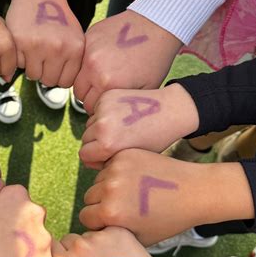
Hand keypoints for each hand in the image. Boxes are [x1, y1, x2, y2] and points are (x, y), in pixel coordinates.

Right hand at [0, 185, 53, 256]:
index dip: (8, 216)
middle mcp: (35, 213)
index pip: (20, 199)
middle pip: (34, 220)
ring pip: (40, 245)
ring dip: (28, 253)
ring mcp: (44, 240)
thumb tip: (6, 212)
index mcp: (15, 195)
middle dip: (23, 232)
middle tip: (3, 249)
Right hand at [6, 0, 84, 86]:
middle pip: (49, 81)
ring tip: (34, 52)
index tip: (54, 68)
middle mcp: (58, 49)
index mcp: (75, 49)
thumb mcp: (75, 37)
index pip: (66, 82)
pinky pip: (19, 64)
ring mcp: (39, 46)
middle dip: (45, 73)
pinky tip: (25, 45)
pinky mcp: (21, 43)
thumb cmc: (58, 15)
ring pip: (33, 76)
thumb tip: (63, 84)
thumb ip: (72, 61)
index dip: (58, 76)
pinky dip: (20, 59)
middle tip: (42, 60)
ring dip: (32, 67)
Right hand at [53, 227, 207, 256]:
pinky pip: (108, 231)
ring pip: (90, 235)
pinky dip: (113, 240)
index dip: (60, 254)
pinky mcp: (117, 230)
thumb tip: (65, 256)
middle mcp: (78, 248)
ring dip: (96, 244)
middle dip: (77, 248)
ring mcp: (98, 237)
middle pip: (70, 239)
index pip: (52, 247)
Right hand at [74, 11, 182, 113]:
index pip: (89, 107)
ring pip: (75, 75)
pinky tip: (102, 59)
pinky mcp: (89, 37)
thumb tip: (107, 114)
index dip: (98, 107)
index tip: (106, 102)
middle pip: (79, 93)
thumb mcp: (144, 90)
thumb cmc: (155, 60)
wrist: (157, 26)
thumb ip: (122, 104)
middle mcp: (94, 68)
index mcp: (108, 85)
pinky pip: (80, 57)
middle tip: (103, 90)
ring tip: (101, 75)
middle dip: (89, 95)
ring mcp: (89, 51)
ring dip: (85, 79)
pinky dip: (86, 61)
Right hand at [79, 84, 198, 168]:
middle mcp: (102, 125)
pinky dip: (104, 114)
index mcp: (107, 143)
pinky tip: (122, 116)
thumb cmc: (154, 139)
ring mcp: (103, 108)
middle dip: (96, 143)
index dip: (95, 158)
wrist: (171, 111)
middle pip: (85, 139)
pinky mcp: (107, 96)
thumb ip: (107, 160)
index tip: (108, 157)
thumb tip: (90, 159)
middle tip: (115, 143)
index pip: (84, 154)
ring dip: (99, 128)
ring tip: (121, 129)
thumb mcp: (130, 157)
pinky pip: (97, 110)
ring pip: (90, 124)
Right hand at [79, 149, 253, 245]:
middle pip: (89, 197)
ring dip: (107, 186)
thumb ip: (112, 234)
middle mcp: (109, 189)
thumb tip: (95, 230)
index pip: (86, 217)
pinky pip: (109, 165)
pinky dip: (117, 172)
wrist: (193, 191)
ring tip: (131, 192)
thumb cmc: (168, 220)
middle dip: (100, 203)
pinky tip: (136, 179)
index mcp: (110, 213)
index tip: (113, 221)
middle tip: (122, 206)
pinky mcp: (124, 155)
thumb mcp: (138, 238)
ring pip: (98, 180)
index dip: (98, 221)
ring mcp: (116, 169)